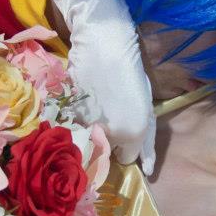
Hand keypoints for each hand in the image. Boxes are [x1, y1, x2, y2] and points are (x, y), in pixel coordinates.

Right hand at [67, 20, 156, 174]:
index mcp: (133, 133)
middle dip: (109, 139)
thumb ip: (146, 139)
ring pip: (89, 139)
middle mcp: (109, 136)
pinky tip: (85, 99)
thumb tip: (147, 169)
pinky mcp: (69, 114)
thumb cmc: (131, 72)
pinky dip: (78, 118)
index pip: (127, 159)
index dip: (127, 146)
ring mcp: (87, 126)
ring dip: (92, 128)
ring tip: (97, 104)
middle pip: (107, 152)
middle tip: (110, 114)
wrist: (102, 45)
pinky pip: (75, 125)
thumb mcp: (147, 107)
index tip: (124, 132)